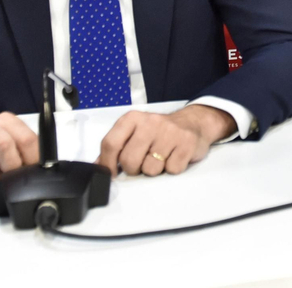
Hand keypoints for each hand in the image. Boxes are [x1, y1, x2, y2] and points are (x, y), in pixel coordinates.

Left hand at [98, 105, 231, 176]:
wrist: (193, 122)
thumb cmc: (159, 131)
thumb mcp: (134, 132)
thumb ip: (116, 147)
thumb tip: (98, 166)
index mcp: (133, 119)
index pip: (111, 143)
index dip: (107, 163)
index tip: (112, 173)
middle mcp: (150, 122)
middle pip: (129, 161)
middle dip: (134, 169)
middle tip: (143, 162)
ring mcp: (169, 132)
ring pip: (150, 169)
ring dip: (155, 170)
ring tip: (161, 157)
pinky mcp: (186, 143)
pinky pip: (172, 170)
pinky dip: (172, 168)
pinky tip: (174, 156)